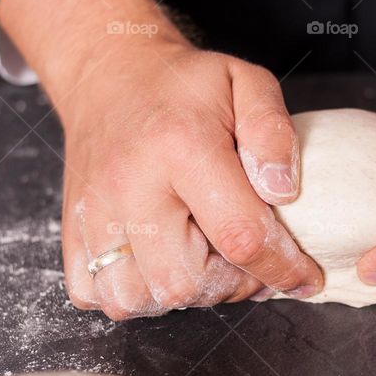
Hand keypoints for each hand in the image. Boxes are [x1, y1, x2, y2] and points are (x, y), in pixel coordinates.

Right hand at [60, 41, 322, 318]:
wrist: (110, 75)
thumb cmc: (185, 87)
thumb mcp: (246, 83)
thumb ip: (273, 131)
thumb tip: (283, 192)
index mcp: (181, 147)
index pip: (239, 235)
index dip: (281, 267)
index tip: (305, 277)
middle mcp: (129, 186)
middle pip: (184, 283)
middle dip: (229, 285)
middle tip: (244, 257)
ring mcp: (92, 215)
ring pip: (138, 300)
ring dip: (182, 294)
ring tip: (203, 259)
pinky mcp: (70, 234)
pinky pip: (96, 296)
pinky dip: (135, 295)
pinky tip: (161, 263)